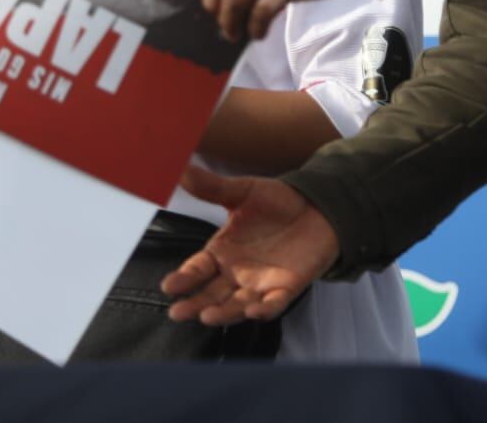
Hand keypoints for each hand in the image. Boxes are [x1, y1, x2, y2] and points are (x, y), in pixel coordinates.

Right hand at [161, 165, 338, 325]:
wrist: (317, 207)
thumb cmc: (276, 202)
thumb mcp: (243, 191)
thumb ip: (212, 187)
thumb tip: (180, 170)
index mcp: (223, 250)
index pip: (198, 269)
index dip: (184, 278)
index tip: (169, 286)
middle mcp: (237, 272)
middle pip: (212, 294)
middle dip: (195, 304)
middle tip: (178, 313)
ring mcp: (261, 283)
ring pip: (237, 304)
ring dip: (223, 313)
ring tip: (207, 316)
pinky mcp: (287, 287)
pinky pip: (273, 304)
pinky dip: (263, 310)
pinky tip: (252, 311)